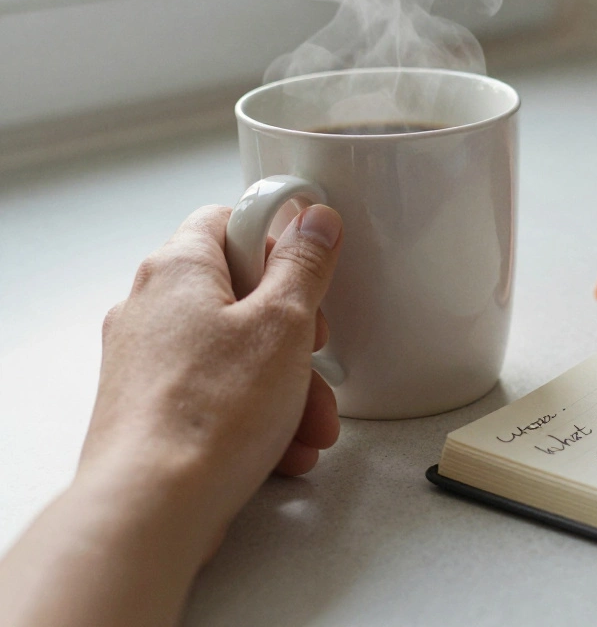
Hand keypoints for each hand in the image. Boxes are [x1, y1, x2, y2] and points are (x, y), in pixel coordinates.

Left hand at [84, 204, 344, 547]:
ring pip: (235, 353)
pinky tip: (284, 449)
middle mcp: (151, 307)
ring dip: (287, 385)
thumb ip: (304, 266)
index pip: (230, 220)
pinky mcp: (151, 407)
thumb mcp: (284, 325)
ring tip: (312, 426)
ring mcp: (147, 360)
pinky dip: (255, 415)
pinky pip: (216, 395)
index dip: (279, 240)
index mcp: (178, 269)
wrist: (153, 506)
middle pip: (241, 295)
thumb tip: (314, 222)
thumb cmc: (210, 415)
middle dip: (297, 334)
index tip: (314, 264)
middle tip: (318, 355)